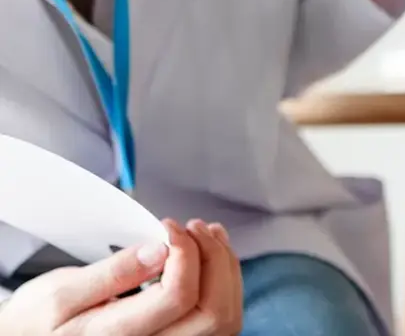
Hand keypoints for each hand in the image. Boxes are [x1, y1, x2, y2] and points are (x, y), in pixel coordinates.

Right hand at [1, 218, 241, 334]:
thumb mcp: (60, 292)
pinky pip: (218, 321)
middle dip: (213, 258)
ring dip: (224, 267)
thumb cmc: (40, 321)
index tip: (167, 226)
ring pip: (224, 320)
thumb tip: (159, 250)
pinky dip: (223, 281)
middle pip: (213, 314)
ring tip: (205, 233)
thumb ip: (113, 273)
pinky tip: (209, 253)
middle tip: (193, 225)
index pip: (177, 297)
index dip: (184, 251)